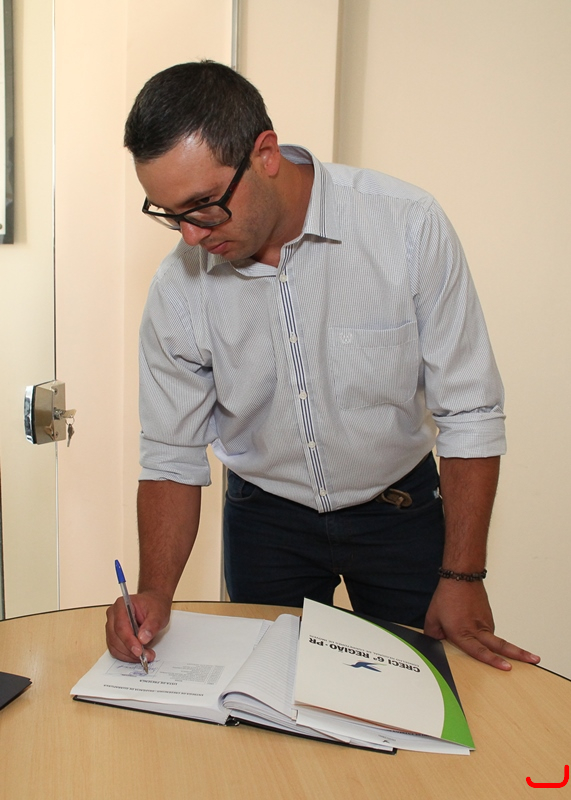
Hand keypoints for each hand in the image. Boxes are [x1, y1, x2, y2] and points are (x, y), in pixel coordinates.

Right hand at [105, 590, 171, 662]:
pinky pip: (116, 649)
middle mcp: (113, 615)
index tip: (139, 650)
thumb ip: (152, 625)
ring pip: (114, 645)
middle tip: (146, 655)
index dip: (129, 640)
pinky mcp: (114, 635)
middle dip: (130, 650)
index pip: (121, 626)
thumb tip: (143, 639)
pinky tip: (137, 655)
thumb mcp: (159, 613)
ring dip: (128, 655)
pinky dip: (126, 655)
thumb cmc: (154, 605)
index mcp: (122, 605)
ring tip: (145, 655)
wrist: (154, 603)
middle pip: (115, 637)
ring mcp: (112, 626)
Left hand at [424, 580, 540, 669]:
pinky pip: (488, 631)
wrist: (461, 576)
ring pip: (493, 640)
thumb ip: (434, 635)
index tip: (507, 667)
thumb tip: (435, 645)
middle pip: (501, 645)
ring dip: (500, 647)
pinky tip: (474, 626)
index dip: (493, 661)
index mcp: (462, 632)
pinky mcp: (489, 618)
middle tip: (535, 659)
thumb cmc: (448, 596)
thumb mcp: (433, 618)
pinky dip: (485, 634)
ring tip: (498, 644)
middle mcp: (477, 629)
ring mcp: (485, 623)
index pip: (480, 651)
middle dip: (519, 654)